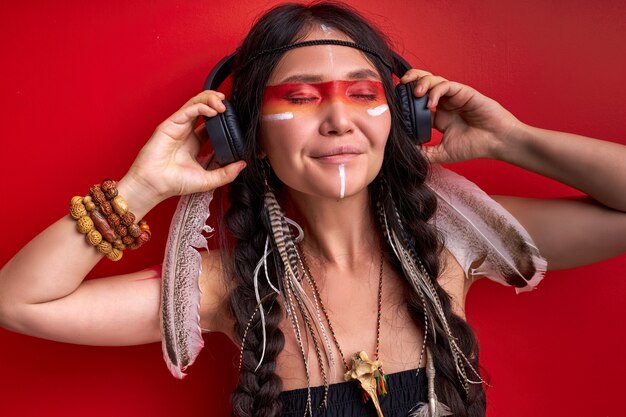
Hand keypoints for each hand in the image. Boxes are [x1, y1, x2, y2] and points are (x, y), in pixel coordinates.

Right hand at [122, 90, 245, 207]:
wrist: (155, 185)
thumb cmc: (173, 183)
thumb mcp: (208, 180)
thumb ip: (226, 173)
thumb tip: (242, 164)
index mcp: (194, 142)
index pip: (210, 123)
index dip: (222, 117)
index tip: (234, 118)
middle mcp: (186, 132)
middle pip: (202, 107)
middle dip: (216, 101)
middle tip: (228, 104)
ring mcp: (178, 126)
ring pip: (195, 104)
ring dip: (210, 99)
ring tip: (222, 103)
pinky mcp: (170, 125)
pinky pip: (188, 110)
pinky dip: (201, 107)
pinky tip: (213, 111)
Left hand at [400, 69, 523, 163]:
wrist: (497, 142)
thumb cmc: (474, 146)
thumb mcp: (442, 153)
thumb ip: (425, 153)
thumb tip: (405, 154)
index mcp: (438, 116)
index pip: (417, 102)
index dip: (405, 100)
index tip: (394, 103)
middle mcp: (444, 104)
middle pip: (423, 84)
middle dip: (410, 80)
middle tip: (400, 85)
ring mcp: (453, 97)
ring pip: (433, 80)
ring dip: (422, 83)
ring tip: (415, 94)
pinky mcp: (464, 92)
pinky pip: (446, 85)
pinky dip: (436, 91)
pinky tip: (432, 104)